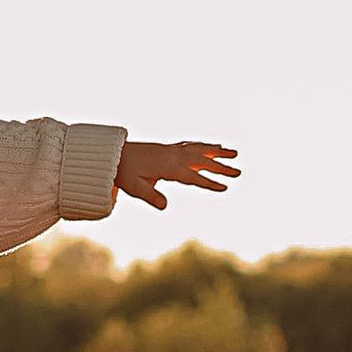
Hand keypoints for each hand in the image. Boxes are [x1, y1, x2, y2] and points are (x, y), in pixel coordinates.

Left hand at [116, 139, 238, 212]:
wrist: (112, 154)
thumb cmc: (123, 172)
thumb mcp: (134, 187)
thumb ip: (150, 196)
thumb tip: (165, 206)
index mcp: (167, 167)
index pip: (193, 177)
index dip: (209, 183)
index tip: (225, 188)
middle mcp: (172, 156)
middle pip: (201, 161)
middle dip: (220, 167)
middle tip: (239, 172)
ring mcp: (170, 150)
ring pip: (198, 149)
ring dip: (216, 152)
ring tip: (233, 152)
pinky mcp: (167, 148)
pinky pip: (190, 145)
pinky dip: (202, 146)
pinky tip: (209, 146)